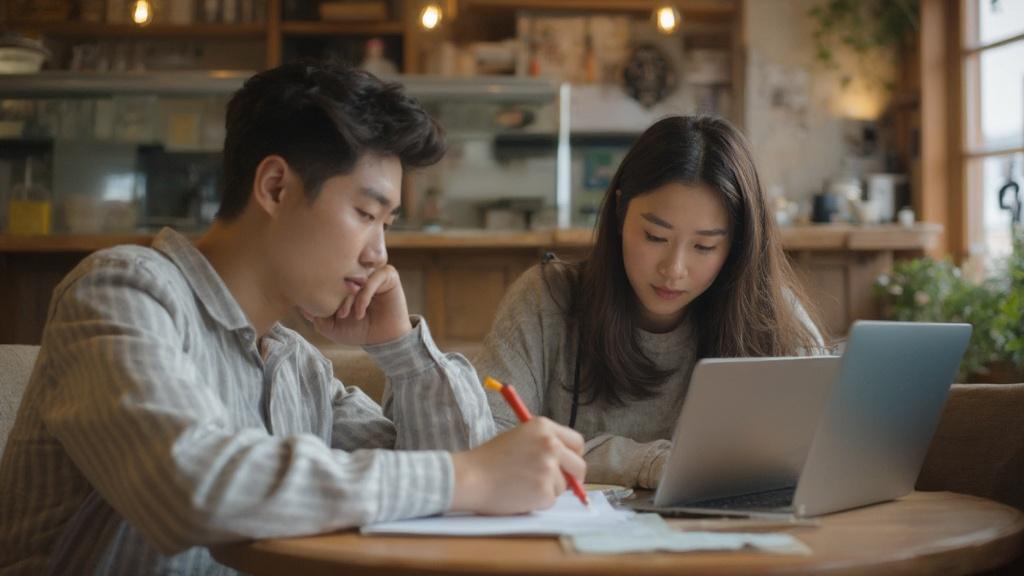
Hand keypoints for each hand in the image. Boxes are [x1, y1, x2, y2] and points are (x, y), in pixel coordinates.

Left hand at [308, 265, 412, 345]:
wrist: (384, 340)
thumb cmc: (359, 331)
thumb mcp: (331, 326)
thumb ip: (316, 316)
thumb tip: (300, 306)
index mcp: (344, 282)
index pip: (329, 277)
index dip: (322, 292)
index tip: (320, 310)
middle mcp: (358, 275)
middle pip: (341, 275)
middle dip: (337, 296)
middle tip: (338, 314)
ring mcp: (372, 274)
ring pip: (357, 276)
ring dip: (349, 297)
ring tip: (347, 315)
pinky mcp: (388, 276)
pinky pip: (374, 278)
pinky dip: (364, 296)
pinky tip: (360, 312)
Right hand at [449, 418, 585, 514]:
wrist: (470, 477)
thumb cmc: (488, 459)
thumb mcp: (519, 437)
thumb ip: (543, 444)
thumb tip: (566, 461)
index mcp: (544, 427)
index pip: (577, 442)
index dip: (574, 456)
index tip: (568, 465)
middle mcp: (550, 445)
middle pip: (579, 466)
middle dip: (572, 478)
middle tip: (556, 483)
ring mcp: (549, 468)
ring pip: (563, 486)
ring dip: (548, 489)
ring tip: (522, 485)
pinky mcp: (545, 491)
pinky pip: (551, 500)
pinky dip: (538, 501)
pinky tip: (519, 494)